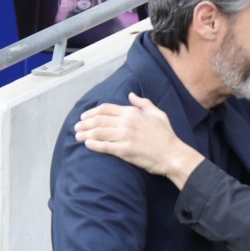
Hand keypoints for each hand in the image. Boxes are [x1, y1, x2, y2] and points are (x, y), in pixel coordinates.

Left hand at [75, 92, 203, 188]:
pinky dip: (93, 145)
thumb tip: (131, 95)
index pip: (106, 108)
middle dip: (84, 123)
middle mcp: (127, 122)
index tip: (84, 117)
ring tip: (78, 137)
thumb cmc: (167, 135)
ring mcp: (125, 136)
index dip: (92, 112)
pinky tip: (87, 144)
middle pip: (98, 120)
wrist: (173, 155)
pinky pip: (104, 146)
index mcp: (133, 112)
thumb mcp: (158, 114)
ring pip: (98, 132)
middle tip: (77, 128)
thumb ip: (143, 103)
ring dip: (85, 134)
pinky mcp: (124, 150)